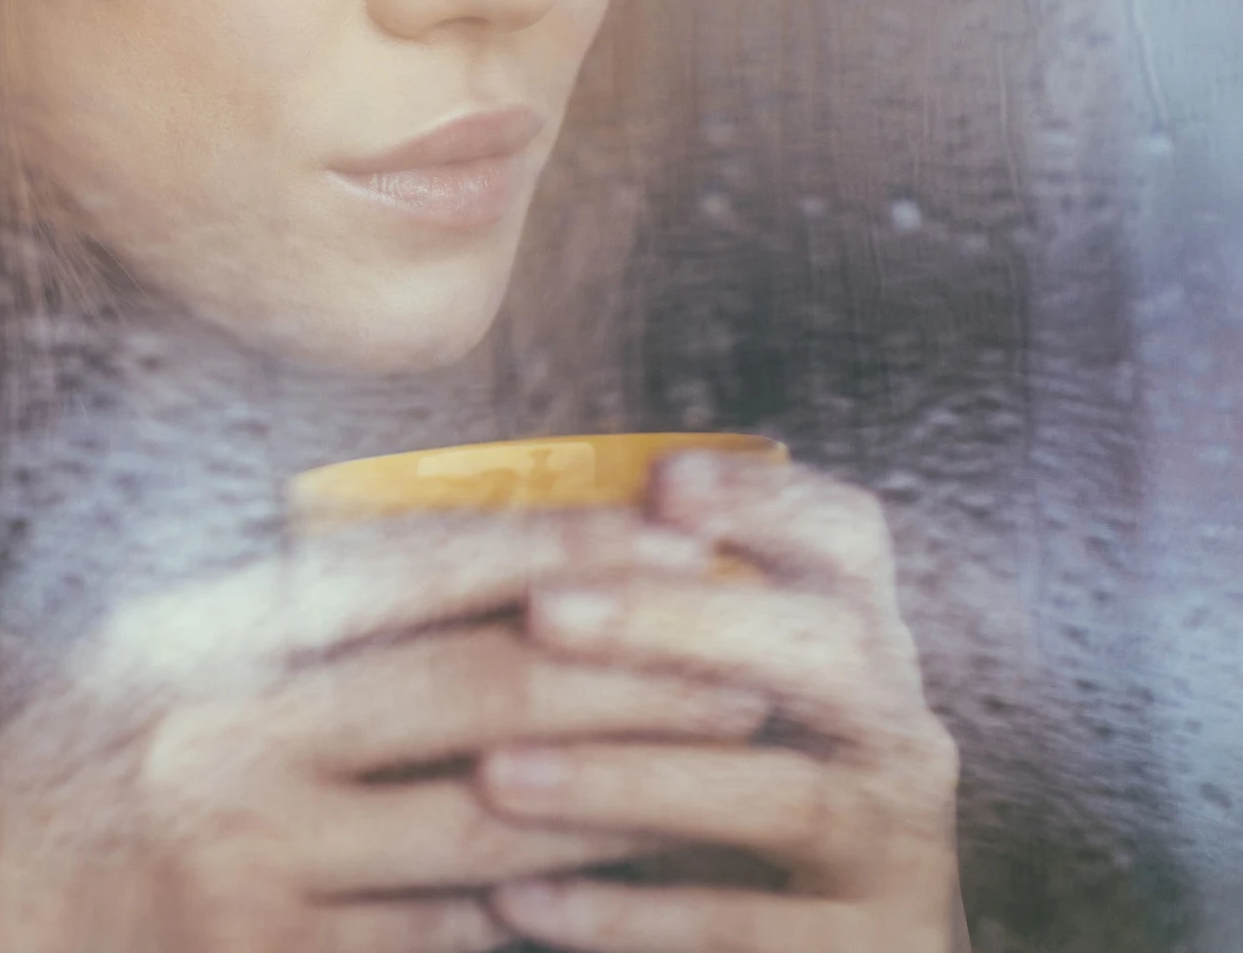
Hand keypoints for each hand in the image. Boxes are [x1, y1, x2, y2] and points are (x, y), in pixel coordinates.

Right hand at [0, 511, 771, 952]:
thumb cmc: (61, 786)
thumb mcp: (145, 662)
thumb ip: (282, 617)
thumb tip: (456, 556)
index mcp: (197, 633)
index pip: (410, 567)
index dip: (556, 544)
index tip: (672, 530)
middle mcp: (219, 740)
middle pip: (479, 695)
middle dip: (633, 672)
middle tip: (751, 660)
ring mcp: (246, 869)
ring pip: (492, 834)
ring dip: (624, 802)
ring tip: (722, 770)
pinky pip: (444, 948)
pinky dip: (542, 923)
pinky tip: (620, 899)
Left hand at [478, 455, 963, 951]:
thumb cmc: (727, 807)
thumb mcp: (710, 699)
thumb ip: (644, 622)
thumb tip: (489, 535)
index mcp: (855, 646)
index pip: (847, 540)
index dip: (767, 500)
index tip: (663, 479)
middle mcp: (895, 733)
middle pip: (823, 647)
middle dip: (679, 621)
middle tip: (545, 610)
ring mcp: (896, 848)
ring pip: (782, 796)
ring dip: (629, 779)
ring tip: (495, 772)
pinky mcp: (871, 949)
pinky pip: (745, 932)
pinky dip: (627, 917)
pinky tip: (516, 897)